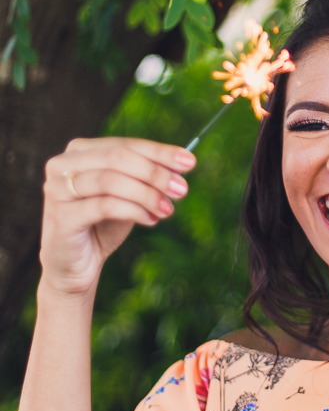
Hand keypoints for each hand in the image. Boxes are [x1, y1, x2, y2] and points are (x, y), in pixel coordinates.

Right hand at [40, 138, 195, 295]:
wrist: (75, 266)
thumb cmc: (102, 226)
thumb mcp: (128, 196)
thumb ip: (147, 177)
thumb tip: (183, 163)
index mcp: (79, 151)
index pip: (125, 144)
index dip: (159, 152)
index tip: (189, 162)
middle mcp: (62, 165)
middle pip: (117, 158)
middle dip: (155, 172)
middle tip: (182, 189)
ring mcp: (57, 189)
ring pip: (110, 181)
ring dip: (147, 194)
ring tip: (168, 209)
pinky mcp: (62, 216)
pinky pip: (105, 206)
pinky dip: (134, 211)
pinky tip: (151, 221)